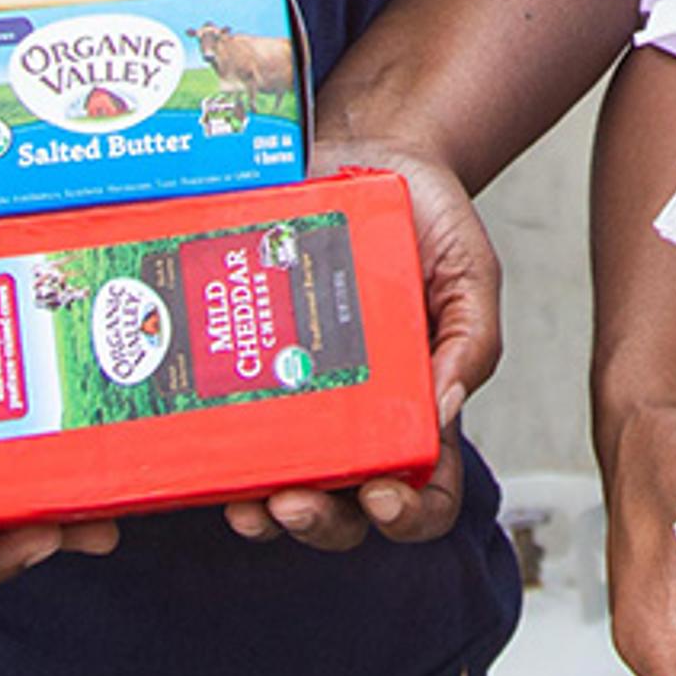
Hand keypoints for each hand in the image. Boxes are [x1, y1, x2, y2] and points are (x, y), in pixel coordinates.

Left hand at [225, 138, 497, 549]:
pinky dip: (216, 448)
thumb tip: (442, 411)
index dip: (408, 514)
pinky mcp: (251, 362)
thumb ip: (472, 341)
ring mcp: (300, 393)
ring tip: (248, 500)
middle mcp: (356, 413)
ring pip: (280, 481)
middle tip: (295, 504)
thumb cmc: (427, 218)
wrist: (368, 152)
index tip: (384, 495)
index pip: (427, 491)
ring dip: (263, 508)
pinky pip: (229, 421)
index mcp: (418, 404)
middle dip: (321, 523)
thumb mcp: (471, 273)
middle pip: (344, 507)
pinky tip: (203, 444)